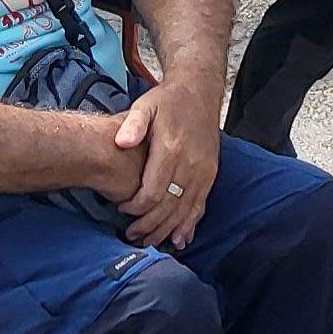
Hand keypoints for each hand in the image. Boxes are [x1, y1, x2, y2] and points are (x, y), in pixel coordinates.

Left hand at [110, 87, 222, 248]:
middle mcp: (191, 164)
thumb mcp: (145, 105)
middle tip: (131, 235)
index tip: (121, 209)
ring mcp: (204, 171)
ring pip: (186, 210)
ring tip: (150, 242)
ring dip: (168, 229)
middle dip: (149, 225)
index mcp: (171, 149)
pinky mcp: (211, 174)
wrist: (200, 91)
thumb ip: (133, 124)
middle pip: (169, 206)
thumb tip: (121, 142)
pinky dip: (191, 224)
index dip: (137, 206)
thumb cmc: (167, 100)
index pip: (154, 190)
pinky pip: (201, 205)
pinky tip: (182, 239)